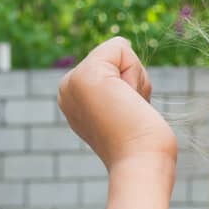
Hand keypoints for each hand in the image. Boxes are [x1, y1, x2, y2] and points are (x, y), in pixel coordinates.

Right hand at [56, 37, 176, 169]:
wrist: (140, 161)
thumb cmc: (142, 142)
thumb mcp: (126, 107)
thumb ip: (121, 87)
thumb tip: (123, 71)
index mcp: (72, 96)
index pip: (113, 65)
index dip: (132, 85)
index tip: (128, 113)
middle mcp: (66, 88)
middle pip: (115, 55)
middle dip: (134, 78)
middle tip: (130, 111)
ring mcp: (71, 81)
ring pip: (119, 51)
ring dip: (136, 79)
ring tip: (129, 110)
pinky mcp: (86, 75)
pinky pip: (120, 47)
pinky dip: (135, 72)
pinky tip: (129, 100)